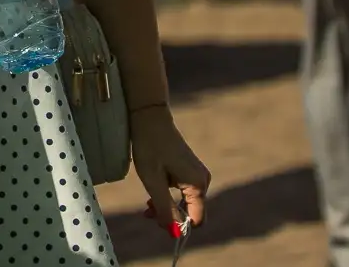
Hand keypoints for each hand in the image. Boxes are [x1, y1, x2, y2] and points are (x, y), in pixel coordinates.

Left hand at [131, 103, 209, 235]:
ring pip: (185, 203)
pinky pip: (183, 193)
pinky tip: (153, 193)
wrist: (150, 117)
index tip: (157, 221)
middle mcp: (203, 180)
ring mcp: (197, 175)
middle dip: (170, 217)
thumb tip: (174, 231)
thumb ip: (164, 207)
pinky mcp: (190, 170)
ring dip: (167, 207)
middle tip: (146, 212)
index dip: (178, 227)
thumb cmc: (150, 146)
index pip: (196, 220)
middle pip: (190, 212)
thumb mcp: (153, 181)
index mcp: (198, 184)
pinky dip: (168, 196)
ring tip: (147, 203)